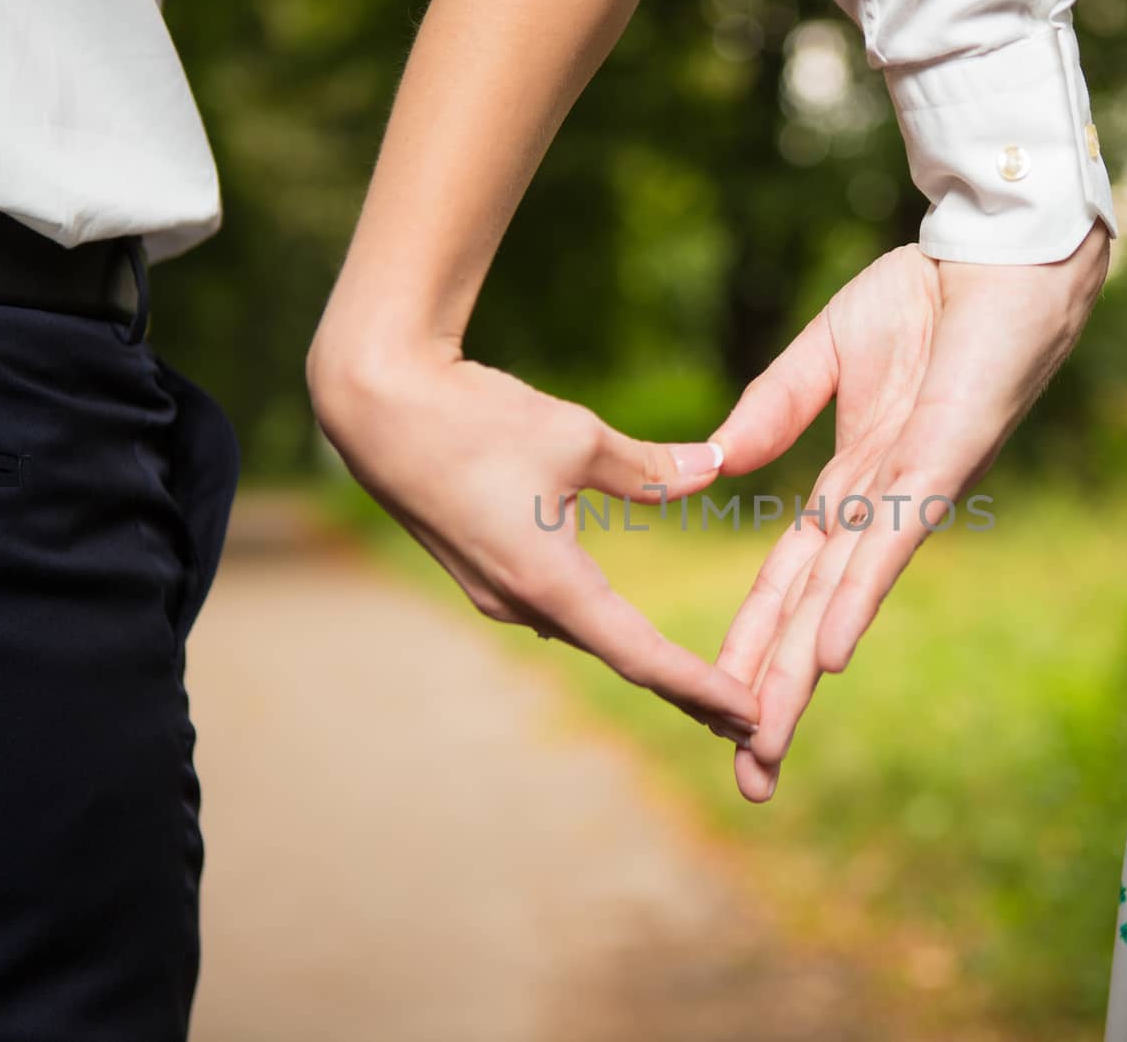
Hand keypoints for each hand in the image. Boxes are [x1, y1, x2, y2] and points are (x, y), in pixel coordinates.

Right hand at [307, 335, 759, 742]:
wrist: (375, 404)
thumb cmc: (474, 417)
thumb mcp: (577, 437)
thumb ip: (651, 466)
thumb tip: (717, 467)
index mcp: (548, 581)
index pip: (641, 653)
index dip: (701, 687)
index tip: (752, 717)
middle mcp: (519, 602)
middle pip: (619, 655)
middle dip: (685, 689)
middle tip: (749, 723)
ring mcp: (495, 592)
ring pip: (586, 633)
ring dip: (642, 660)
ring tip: (700, 689)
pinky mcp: (481, 572)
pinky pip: (555, 610)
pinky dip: (604, 628)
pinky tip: (627, 637)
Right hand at [712, 224, 1109, 801]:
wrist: (999, 246)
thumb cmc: (927, 296)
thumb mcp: (824, 355)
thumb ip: (774, 408)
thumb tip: (718, 463)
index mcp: (851, 486)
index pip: (790, 582)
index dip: (755, 644)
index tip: (718, 707)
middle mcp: (880, 508)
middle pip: (815, 617)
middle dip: (778, 697)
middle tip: (750, 781)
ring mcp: (912, 493)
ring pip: (845, 600)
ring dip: (805, 674)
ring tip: (769, 744)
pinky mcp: (944, 462)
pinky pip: (893, 537)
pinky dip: (860, 596)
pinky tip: (833, 653)